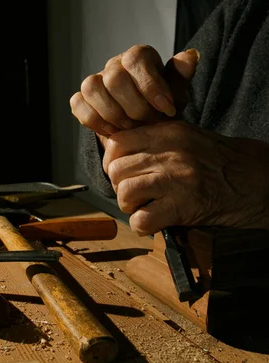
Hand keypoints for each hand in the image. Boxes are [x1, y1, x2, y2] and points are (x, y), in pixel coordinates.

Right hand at [70, 45, 199, 140]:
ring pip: (92, 88)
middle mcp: (113, 65)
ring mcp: (95, 81)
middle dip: (134, 107)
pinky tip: (112, 131)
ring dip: (113, 114)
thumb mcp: (176, 95)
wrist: (144, 128)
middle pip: (114, 78)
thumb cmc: (160, 107)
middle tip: (148, 123)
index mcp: (138, 57)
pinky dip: (95, 120)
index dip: (151, 86)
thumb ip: (180, 78)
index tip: (167, 110)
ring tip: (130, 129)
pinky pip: (78, 104)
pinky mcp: (81, 99)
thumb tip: (190, 56)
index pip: (136, 60)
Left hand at [103, 121, 268, 234]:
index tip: (121, 172)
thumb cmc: (217, 161)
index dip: (111, 160)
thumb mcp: (185, 137)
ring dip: (129, 205)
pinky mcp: (182, 207)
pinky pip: (141, 219)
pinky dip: (142, 225)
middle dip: (119, 185)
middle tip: (134, 193)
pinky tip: (154, 222)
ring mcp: (176, 180)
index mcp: (168, 133)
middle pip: (116, 169)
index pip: (117, 142)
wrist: (256, 181)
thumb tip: (112, 147)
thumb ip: (153, 138)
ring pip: (124, 192)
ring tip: (143, 206)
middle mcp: (170, 154)